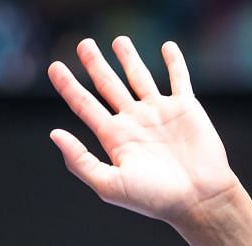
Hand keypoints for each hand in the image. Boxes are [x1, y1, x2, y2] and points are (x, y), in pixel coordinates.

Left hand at [48, 37, 247, 227]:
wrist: (198, 199)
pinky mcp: (185, 108)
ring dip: (129, 58)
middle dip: (95, 64)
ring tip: (118, 40)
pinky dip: (174, 62)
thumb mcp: (109, 184)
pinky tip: (167, 47)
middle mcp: (133, 122)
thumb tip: (54, 133)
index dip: (68, 86)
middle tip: (83, 44)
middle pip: (108, 85)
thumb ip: (80, 160)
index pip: (84, 105)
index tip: (53, 67)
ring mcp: (159, 113)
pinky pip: (178, 78)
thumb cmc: (154, 198)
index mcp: (114, 138)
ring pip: (139, 77)